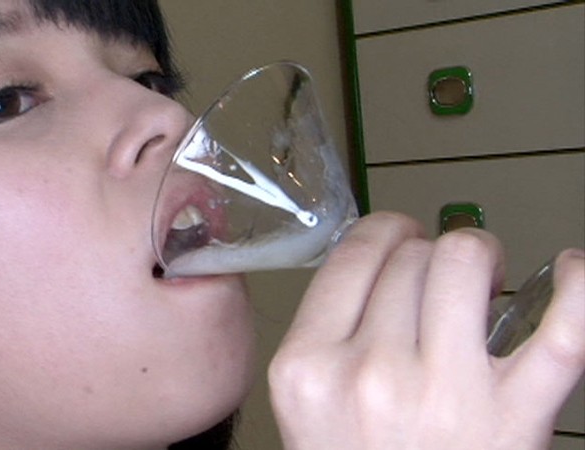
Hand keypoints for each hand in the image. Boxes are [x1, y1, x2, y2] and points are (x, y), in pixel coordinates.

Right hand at [269, 212, 584, 449]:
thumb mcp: (305, 405)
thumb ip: (328, 332)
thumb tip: (385, 259)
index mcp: (308, 367)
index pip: (356, 253)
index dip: (387, 231)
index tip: (401, 237)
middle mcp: (370, 374)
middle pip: (411, 255)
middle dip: (430, 255)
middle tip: (439, 282)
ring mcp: (445, 394)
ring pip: (466, 260)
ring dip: (483, 257)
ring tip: (486, 281)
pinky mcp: (515, 417)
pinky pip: (564, 328)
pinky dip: (579, 288)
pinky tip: (571, 272)